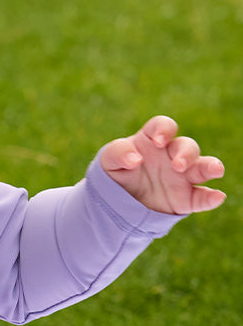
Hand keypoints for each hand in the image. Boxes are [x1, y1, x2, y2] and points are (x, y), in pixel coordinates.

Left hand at [100, 116, 224, 214]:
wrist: (118, 200)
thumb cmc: (117, 171)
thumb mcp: (109, 160)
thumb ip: (118, 152)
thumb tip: (135, 159)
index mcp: (153, 140)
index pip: (164, 126)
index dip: (164, 129)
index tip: (158, 141)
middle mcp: (172, 155)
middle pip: (187, 146)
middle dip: (185, 153)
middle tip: (177, 165)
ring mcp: (182, 176)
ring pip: (203, 167)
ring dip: (210, 167)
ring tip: (214, 170)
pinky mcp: (186, 198)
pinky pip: (202, 197)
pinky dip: (211, 197)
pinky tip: (217, 197)